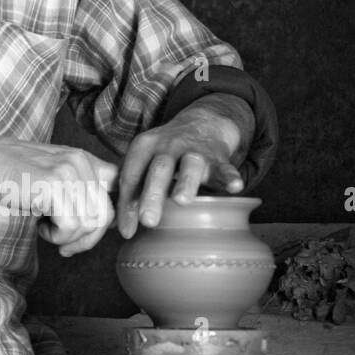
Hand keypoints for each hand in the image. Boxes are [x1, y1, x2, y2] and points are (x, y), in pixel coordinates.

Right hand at [0, 129, 117, 255]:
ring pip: (89, 224)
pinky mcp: (54, 186)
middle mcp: (82, 163)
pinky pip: (71, 226)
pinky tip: (39, 225)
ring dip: (67, 237)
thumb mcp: (51, 178)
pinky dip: (55, 235)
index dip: (111, 216)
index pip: (119, 189)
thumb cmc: (8, 174)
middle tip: (64, 245)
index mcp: (85, 159)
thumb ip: (77, 192)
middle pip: (106, 215)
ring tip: (46, 228)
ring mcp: (70, 172)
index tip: (90, 233)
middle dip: (87, 239)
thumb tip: (103, 226)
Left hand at [117, 102, 245, 238]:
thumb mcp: (145, 163)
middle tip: (148, 220)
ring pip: (190, 165)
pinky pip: (225, 167)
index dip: (127, 204)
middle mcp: (168, 146)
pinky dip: (230, 177)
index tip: (127, 232)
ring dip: (186, 182)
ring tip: (182, 201)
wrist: (202, 123)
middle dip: (152, 194)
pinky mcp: (218, 157)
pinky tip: (234, 187)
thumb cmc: (167, 153)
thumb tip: (120, 228)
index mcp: (144, 147)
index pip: (132, 176)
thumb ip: (133, 191)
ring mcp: (194, 151)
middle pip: (158, 169)